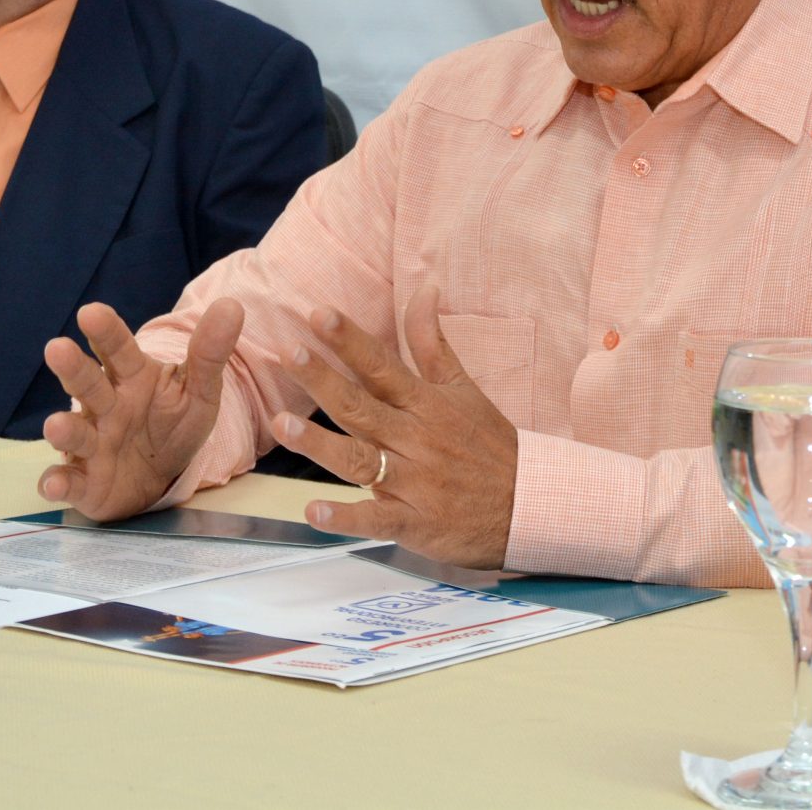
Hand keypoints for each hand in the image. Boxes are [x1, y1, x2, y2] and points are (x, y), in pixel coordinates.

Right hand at [36, 299, 243, 519]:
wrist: (162, 475)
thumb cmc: (173, 424)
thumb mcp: (199, 391)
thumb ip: (209, 353)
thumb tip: (231, 305)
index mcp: (132, 378)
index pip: (118, 350)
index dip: (106, 332)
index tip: (92, 312)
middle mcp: (105, 406)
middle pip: (88, 384)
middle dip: (73, 369)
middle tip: (57, 348)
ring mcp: (91, 443)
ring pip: (74, 433)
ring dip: (64, 429)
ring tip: (56, 425)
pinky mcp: (84, 481)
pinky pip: (68, 481)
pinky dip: (57, 483)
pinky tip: (53, 484)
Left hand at [266, 283, 519, 567]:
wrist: (529, 503)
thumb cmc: (490, 443)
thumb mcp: (463, 387)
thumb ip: (433, 342)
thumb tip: (424, 289)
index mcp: (426, 404)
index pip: (382, 365)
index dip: (350, 340)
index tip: (318, 314)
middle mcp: (416, 439)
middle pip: (362, 406)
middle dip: (324, 380)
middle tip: (289, 354)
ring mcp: (414, 482)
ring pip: (361, 460)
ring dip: (320, 444)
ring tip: (281, 426)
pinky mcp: (414, 523)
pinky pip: (376, 520)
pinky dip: (346, 517)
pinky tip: (314, 511)